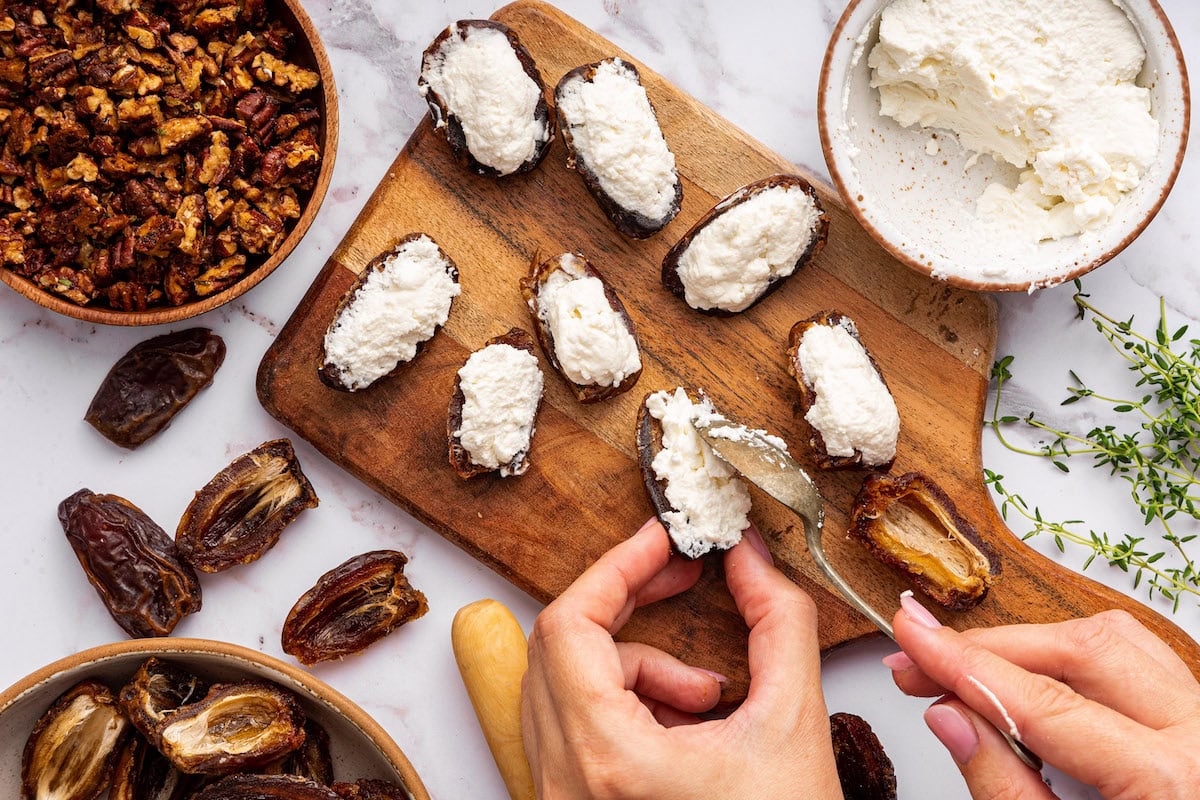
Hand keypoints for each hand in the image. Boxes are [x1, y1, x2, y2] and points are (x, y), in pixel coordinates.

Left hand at [520, 518, 842, 799]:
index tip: (660, 537)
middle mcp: (566, 784)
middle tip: (678, 576)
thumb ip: (776, 620)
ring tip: (706, 692)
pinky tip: (689, 725)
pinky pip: (576, 725)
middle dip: (627, 606)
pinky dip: (629, 705)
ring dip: (634, 665)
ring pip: (566, 686)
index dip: (616, 567)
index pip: (569, 626)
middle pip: (560, 648)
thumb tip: (749, 556)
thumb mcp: (793, 723)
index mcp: (609, 760)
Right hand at [886, 593, 1199, 799]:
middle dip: (990, 650)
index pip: (1045, 701)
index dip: (965, 665)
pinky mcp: (1197, 722)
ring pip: (1112, 640)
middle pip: (1081, 650)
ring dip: (1030, 647)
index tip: (914, 639)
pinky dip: (1072, 660)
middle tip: (921, 663)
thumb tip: (948, 716)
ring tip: (968, 671)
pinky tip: (1027, 681)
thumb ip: (1003, 786)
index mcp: (1174, 783)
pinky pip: (1136, 661)